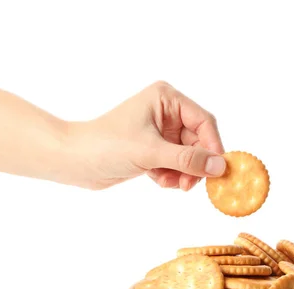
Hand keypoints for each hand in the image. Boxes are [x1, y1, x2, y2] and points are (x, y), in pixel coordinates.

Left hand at [64, 81, 225, 190]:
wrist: (74, 161)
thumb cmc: (106, 146)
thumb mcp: (151, 153)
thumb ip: (188, 159)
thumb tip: (220, 166)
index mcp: (166, 98)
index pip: (203, 121)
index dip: (212, 146)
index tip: (217, 170)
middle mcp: (166, 111)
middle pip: (198, 141)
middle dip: (193, 165)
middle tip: (189, 186)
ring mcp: (160, 131)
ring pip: (188, 156)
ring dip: (182, 173)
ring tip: (170, 184)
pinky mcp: (154, 149)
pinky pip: (176, 164)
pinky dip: (171, 175)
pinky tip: (158, 180)